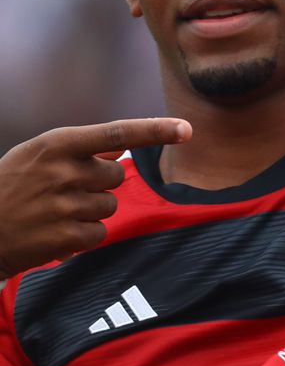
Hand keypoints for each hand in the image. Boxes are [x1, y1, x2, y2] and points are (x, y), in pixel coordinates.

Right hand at [0, 118, 190, 275]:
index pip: (117, 133)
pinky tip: (55, 232)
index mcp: (55, 145)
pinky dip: (83, 235)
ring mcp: (64, 205)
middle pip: (116, 175)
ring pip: (109, 205)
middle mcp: (62, 171)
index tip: (186, 129)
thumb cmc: (9, 188)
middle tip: (62, 191)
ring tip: (54, 212)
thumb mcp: (35, 156)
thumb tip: (123, 146)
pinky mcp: (65, 236)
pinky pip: (100, 232)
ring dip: (89, 211)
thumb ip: (79, 149)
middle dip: (98, 184)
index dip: (155, 130)